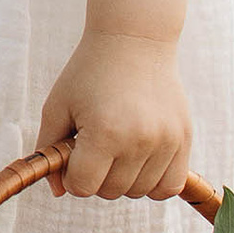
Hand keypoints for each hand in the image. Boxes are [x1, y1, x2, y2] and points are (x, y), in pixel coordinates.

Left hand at [36, 35, 192, 200]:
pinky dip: (152, 183)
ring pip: (138, 192)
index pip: (83, 187)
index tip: (73, 151)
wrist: (135, 40)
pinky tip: (139, 160)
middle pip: (110, 192)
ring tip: (116, 146)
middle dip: (95, 175)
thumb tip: (58, 192)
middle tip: (94, 144)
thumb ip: (49, 149)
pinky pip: (169, 186)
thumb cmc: (90, 72)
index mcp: (105, 133)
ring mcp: (166, 142)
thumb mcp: (57, 105)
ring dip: (122, 179)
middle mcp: (139, 141)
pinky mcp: (184, 139)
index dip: (71, 174)